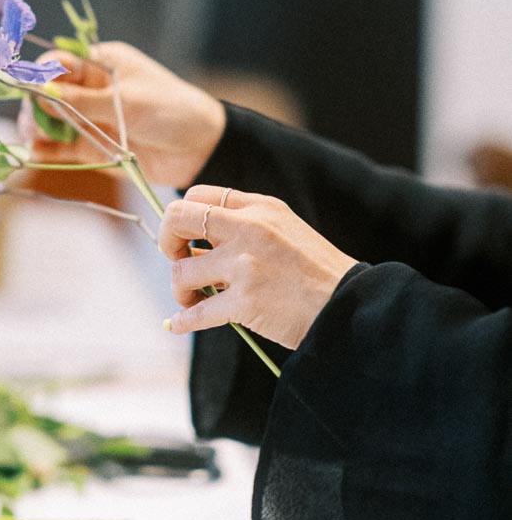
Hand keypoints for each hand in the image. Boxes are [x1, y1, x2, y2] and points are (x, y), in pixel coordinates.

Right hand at [20, 41, 226, 187]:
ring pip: (51, 121)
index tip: (28, 90)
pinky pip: (62, 148)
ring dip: (38, 129)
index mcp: (101, 64)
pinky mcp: (93, 148)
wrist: (201, 149)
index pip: (59, 63)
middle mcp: (91, 90)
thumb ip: (83, 102)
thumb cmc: (171, 111)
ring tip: (35, 140)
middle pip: (48, 93)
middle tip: (34, 123)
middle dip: (36, 106)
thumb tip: (42, 94)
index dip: (39, 75)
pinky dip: (46, 151)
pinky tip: (34, 155)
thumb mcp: (127, 102)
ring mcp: (90, 119)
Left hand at [159, 184, 357, 348]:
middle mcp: (249, 229)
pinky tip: (178, 324)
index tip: (186, 239)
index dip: (183, 218)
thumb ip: (247, 226)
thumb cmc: (317, 274)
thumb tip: (197, 242)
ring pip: (181, 270)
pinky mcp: (246, 302)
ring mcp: (245, 265)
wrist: (351, 306)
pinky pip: (196, 312)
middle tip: (178, 260)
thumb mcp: (286, 230)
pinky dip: (182, 321)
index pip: (199, 195)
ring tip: (193, 299)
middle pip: (178, 218)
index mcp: (260, 208)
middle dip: (167, 241)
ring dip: (180, 289)